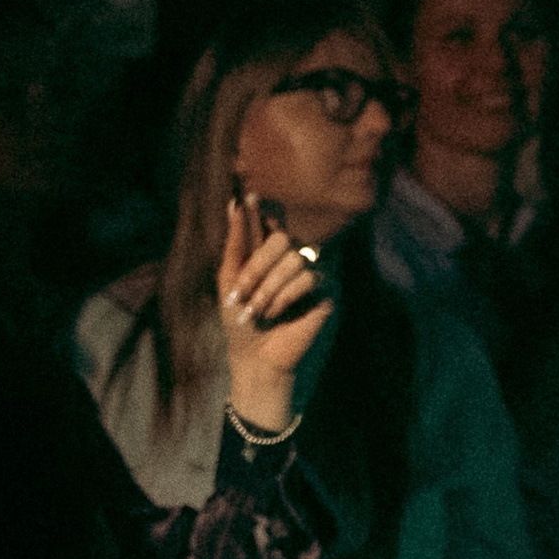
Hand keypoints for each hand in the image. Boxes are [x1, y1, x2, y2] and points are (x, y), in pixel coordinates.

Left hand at [219, 192, 332, 421]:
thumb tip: (234, 201)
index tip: (250, 195)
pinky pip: (310, 277)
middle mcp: (293, 257)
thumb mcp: (229, 282)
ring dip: (268, 289)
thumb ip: (236, 244)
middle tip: (239, 295)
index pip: (271, 221)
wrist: (256, 362)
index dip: (262, 209)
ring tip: (256, 313)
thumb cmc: (240, 324)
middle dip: (256, 267)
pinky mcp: (329, 290)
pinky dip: (286, 296)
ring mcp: (314, 271)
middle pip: (281, 238)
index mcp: (269, 253)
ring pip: (294, 259)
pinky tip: (277, 314)